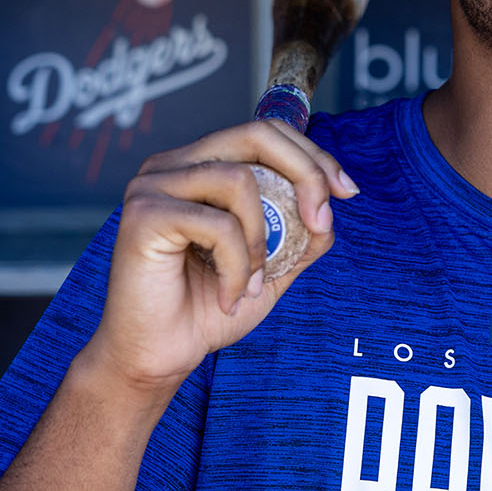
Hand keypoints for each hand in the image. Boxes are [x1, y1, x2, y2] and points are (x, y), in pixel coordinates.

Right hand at [78, 120, 357, 399]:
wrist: (157, 357)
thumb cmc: (206, 310)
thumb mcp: (270, 268)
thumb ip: (299, 234)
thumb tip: (332, 207)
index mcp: (199, 167)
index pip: (264, 133)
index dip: (313, 155)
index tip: (347, 192)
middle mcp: (172, 165)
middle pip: (255, 134)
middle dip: (307, 173)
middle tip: (321, 222)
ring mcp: (153, 185)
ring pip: (240, 179)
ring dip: (262, 238)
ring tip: (253, 282)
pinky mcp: (144, 214)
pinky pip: (218, 225)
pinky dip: (238, 266)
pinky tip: (230, 296)